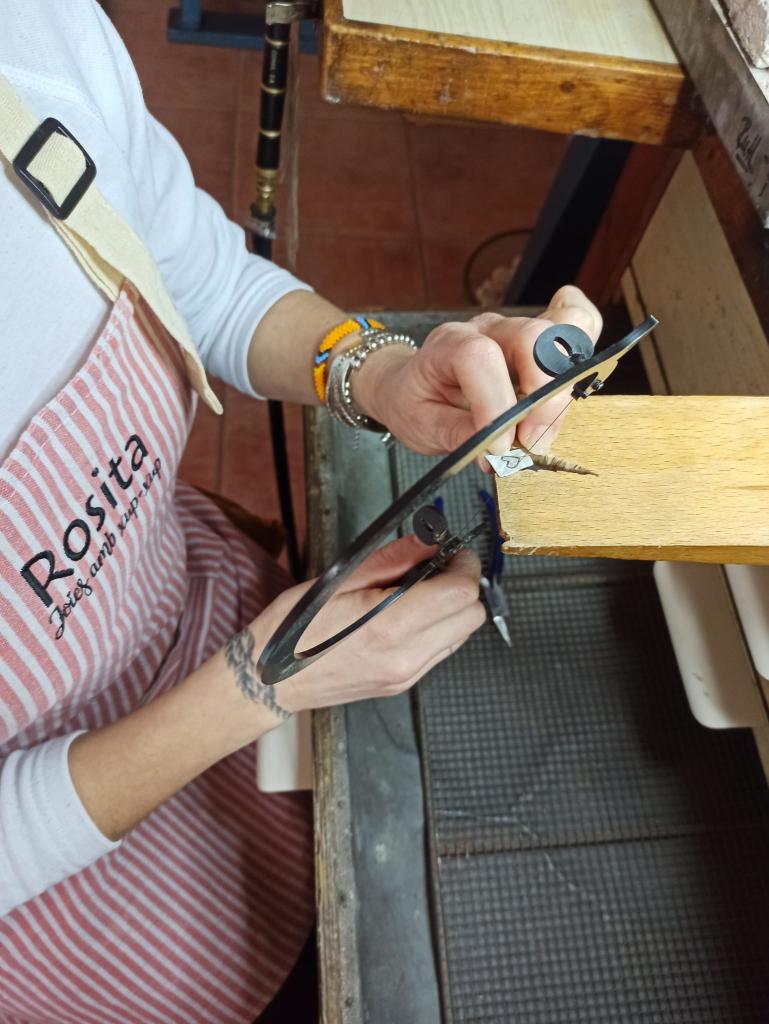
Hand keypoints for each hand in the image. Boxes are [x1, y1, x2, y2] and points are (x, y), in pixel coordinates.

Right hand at [235, 536, 484, 717]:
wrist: (270, 681)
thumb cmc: (293, 628)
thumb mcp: (338, 578)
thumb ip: (392, 559)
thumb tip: (429, 541)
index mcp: (389, 625)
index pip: (461, 593)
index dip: (463, 565)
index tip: (451, 551)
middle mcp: (405, 656)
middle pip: (472, 616)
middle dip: (463, 585)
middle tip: (438, 567)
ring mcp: (406, 674)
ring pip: (462, 635)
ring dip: (452, 608)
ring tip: (420, 591)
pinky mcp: (403, 683)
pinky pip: (442, 650)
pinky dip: (438, 627)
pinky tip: (410, 615)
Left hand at [354, 285, 601, 465]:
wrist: (411, 384)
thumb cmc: (415, 402)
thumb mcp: (422, 426)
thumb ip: (459, 436)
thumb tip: (499, 452)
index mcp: (448, 344)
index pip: (480, 357)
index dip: (496, 404)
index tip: (500, 448)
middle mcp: (487, 329)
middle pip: (532, 337)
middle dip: (543, 397)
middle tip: (531, 442)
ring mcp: (517, 330)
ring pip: (564, 329)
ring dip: (564, 386)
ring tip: (544, 427)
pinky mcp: (539, 341)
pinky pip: (577, 326)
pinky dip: (582, 355)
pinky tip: (567, 389)